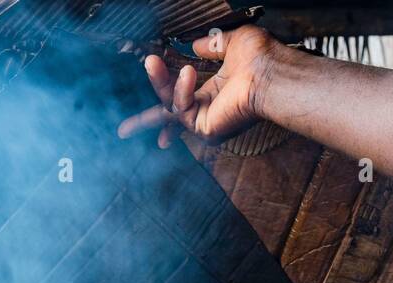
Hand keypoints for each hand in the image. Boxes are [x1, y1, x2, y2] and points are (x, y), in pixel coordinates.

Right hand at [117, 26, 278, 146]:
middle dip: (144, 123)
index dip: (163, 98)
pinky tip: (189, 73)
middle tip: (123, 130)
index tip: (143, 111)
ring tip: (152, 61)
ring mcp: (207, 122)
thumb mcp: (230, 42)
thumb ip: (210, 44)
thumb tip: (194, 45)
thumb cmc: (260, 58)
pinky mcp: (205, 129)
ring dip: (159, 82)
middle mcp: (209, 110)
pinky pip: (181, 109)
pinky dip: (181, 90)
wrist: (270, 72)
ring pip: (169, 107)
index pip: (182, 100)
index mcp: (214, 93)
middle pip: (168, 118)